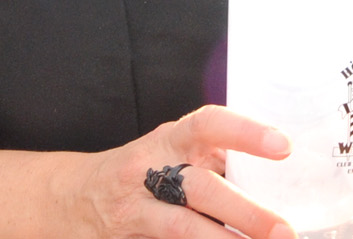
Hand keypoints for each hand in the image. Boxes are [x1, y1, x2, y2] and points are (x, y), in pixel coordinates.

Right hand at [61, 104, 294, 238]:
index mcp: (170, 140)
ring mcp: (134, 211)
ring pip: (182, 228)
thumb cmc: (142, 170)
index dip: (245, 132)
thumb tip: (278, 180)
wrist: (69, 197)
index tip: (283, 146)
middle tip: (283, 230)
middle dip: (245, 211)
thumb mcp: (173, 151)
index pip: (208, 124)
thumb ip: (214, 160)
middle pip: (201, 189)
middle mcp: (149, 172)